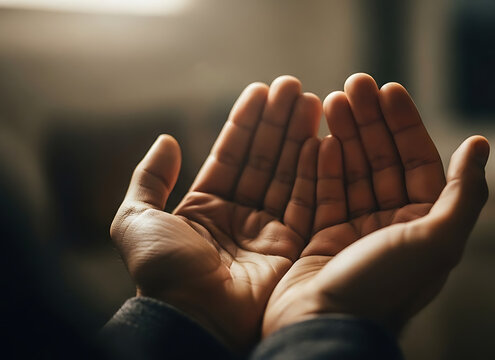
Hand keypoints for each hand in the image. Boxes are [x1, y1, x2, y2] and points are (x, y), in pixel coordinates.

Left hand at [110, 76, 320, 350]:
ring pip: (288, 174)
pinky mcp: (292, 247)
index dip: (246, 122)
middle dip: (278, 122)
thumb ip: (150, 179)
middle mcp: (240, 215)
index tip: (261, 89)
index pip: (231, 154)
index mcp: (205, 207)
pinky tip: (321, 139)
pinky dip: (315, 171)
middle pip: (264, 159)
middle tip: (293, 85)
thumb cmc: (161, 272)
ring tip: (312, 99)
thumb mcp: (136, 219)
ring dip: (299, 137)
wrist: (192, 316)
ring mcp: (268, 231)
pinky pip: (307, 202)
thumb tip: (166, 140)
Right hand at [262, 74, 488, 335]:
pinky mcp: (322, 239)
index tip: (387, 88)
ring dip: (344, 136)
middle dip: (370, 121)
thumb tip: (480, 144)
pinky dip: (322, 167)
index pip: (417, 162)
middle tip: (354, 83)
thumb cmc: (383, 287)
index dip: (405, 123)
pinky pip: (324, 194)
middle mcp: (392, 227)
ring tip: (331, 100)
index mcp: (424, 227)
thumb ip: (465, 193)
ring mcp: (356, 232)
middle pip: (383, 161)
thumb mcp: (437, 240)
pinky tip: (319, 140)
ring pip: (352, 172)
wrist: (324, 330)